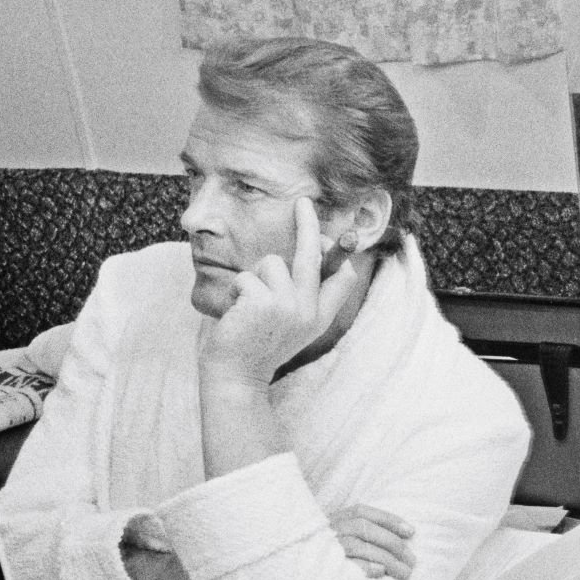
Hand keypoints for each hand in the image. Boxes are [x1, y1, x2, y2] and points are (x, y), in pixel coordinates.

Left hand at [200, 198, 362, 386]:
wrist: (237, 377)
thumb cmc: (257, 348)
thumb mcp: (289, 326)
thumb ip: (299, 299)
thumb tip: (305, 259)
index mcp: (321, 317)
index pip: (344, 279)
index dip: (337, 256)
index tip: (327, 239)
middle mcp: (310, 310)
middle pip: (314, 256)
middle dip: (309, 225)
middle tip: (303, 202)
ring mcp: (289, 306)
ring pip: (271, 263)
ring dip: (253, 278)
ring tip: (246, 305)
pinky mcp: (264, 302)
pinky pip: (246, 277)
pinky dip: (235, 291)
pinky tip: (235, 314)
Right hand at [330, 504, 415, 579]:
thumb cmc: (339, 558)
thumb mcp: (350, 538)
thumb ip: (369, 532)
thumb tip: (406, 534)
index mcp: (335, 520)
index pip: (361, 512)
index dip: (388, 519)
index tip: (411, 532)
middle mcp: (329, 531)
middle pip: (363, 528)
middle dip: (392, 543)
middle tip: (412, 560)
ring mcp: (325, 550)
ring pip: (357, 546)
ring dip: (386, 559)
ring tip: (404, 572)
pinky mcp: (325, 570)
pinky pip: (347, 566)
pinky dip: (367, 567)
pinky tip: (382, 573)